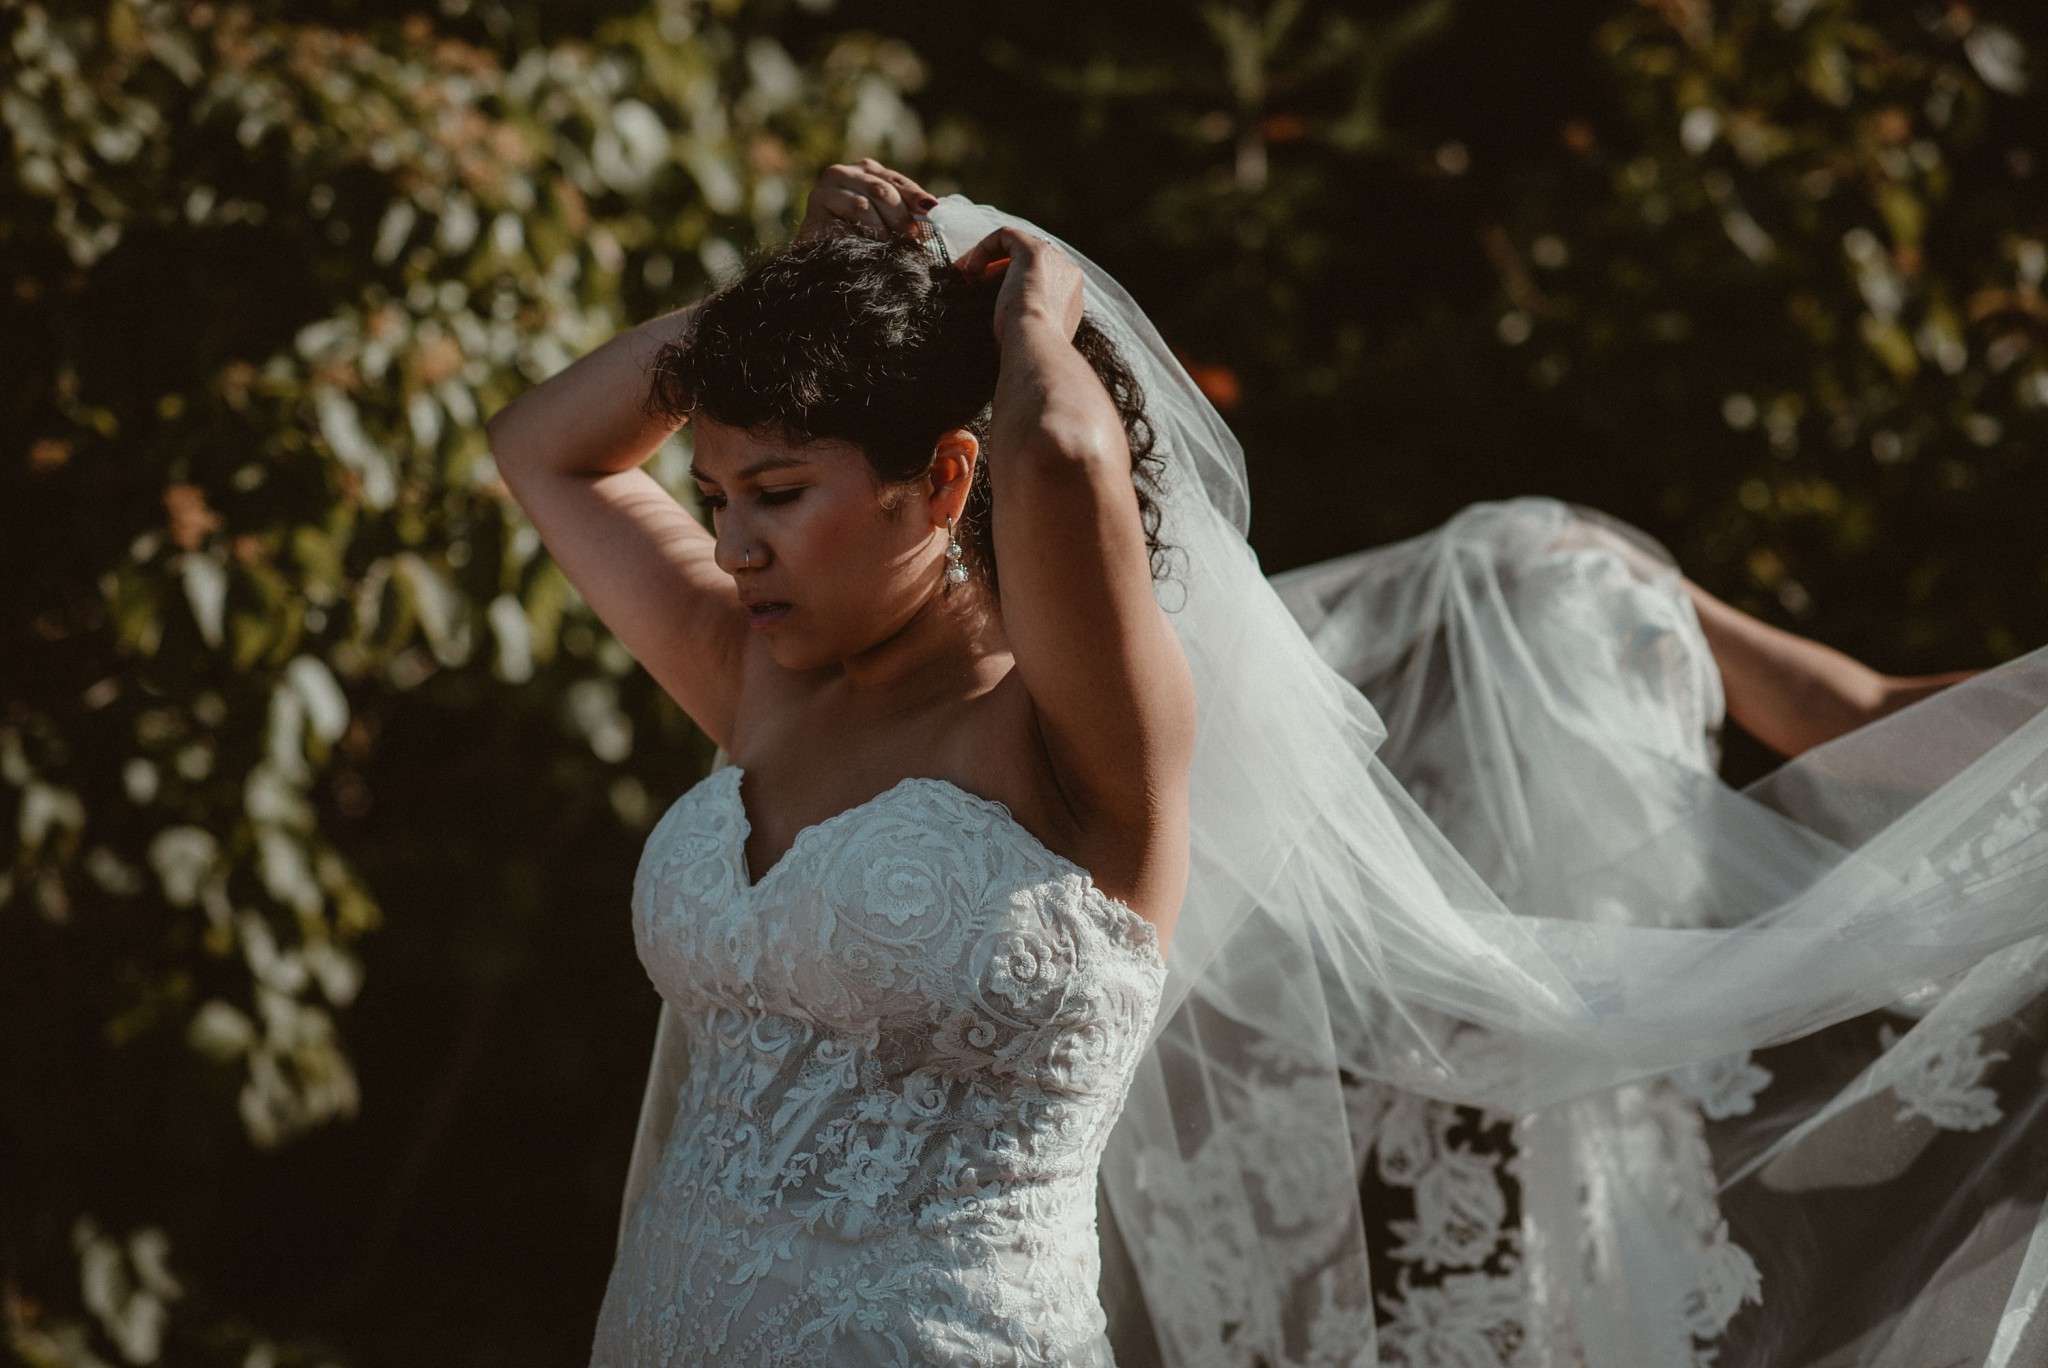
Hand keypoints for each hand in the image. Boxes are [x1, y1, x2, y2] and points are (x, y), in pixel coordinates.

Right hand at [795, 159, 938, 243]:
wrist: (820, 262)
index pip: (896, 182)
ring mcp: (825, 190)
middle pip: (882, 191)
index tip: (932, 211)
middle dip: (900, 219)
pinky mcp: (813, 212)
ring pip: (863, 206)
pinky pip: (841, 226)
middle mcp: (843, 173)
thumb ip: (908, 213)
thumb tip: (935, 210)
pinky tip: (866, 251)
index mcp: (866, 171)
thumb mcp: (888, 223)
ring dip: (880, 232)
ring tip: (888, 250)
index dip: (916, 197)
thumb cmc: (860, 242)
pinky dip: (859, 239)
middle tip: (910, 242)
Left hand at [951, 227, 1084, 341]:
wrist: (1036, 346)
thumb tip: (997, 321)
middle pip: (1025, 261)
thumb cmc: (1027, 350)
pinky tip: (969, 268)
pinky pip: (1006, 235)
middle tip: (969, 284)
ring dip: (986, 258)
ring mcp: (1053, 259)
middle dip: (994, 270)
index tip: (981, 297)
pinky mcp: (1034, 250)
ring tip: (964, 276)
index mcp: (1068, 297)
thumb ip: (1019, 320)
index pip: (1036, 278)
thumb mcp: (1025, 335)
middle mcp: (1066, 273)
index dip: (1005, 283)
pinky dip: (984, 247)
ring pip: (1015, 246)